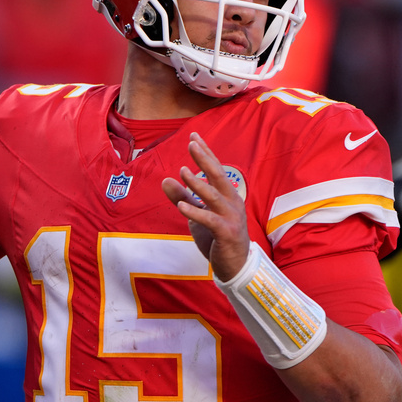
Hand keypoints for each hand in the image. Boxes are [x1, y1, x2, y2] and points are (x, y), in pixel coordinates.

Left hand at [162, 132, 249, 280]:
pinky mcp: (226, 233)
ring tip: (183, 171)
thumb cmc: (218, 237)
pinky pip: (209, 220)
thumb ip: (183, 197)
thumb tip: (165, 179)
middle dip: (204, 158)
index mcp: (227, 194)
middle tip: (191, 143)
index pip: (216, 168)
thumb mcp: (197, 215)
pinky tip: (181, 206)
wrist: (236, 266)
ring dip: (198, 183)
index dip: (205, 151)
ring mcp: (231, 217)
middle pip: (218, 175)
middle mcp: (232, 201)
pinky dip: (195, 212)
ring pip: (213, 195)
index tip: (193, 135)